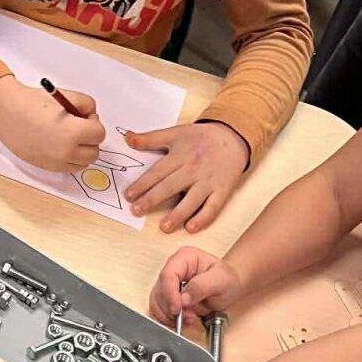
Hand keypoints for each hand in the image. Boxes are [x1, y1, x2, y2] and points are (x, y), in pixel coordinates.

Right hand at [0, 75, 105, 172]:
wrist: (8, 113)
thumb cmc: (34, 103)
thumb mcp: (67, 96)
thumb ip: (87, 105)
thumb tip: (92, 117)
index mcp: (73, 133)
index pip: (99, 134)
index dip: (94, 123)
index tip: (84, 117)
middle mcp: (66, 152)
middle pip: (94, 152)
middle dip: (91, 140)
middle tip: (80, 128)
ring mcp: (56, 163)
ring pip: (84, 164)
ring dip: (83, 152)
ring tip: (70, 137)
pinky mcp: (47, 168)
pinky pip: (69, 168)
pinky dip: (71, 159)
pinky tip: (62, 146)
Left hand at [125, 122, 248, 233]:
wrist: (233, 136)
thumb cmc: (201, 137)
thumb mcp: (176, 133)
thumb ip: (150, 138)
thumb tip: (127, 137)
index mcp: (181, 155)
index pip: (158, 171)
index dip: (143, 184)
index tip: (129, 196)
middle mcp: (194, 169)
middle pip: (170, 186)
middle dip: (152, 199)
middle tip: (137, 211)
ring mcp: (208, 181)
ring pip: (191, 200)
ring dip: (178, 214)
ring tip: (164, 227)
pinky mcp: (221, 191)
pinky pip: (212, 207)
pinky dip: (202, 218)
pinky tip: (191, 227)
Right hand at [149, 246, 243, 327]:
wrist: (230, 288)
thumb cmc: (227, 280)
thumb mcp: (221, 281)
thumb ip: (202, 286)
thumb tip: (183, 299)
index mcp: (184, 258)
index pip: (168, 275)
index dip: (170, 294)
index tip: (178, 309)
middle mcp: (173, 269)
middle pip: (159, 291)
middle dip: (171, 308)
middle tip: (189, 316)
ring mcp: (169, 284)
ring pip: (156, 303)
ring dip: (170, 316)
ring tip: (189, 318)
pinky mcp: (168, 298)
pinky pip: (159, 311)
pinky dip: (168, 320)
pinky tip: (182, 321)